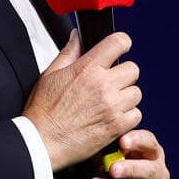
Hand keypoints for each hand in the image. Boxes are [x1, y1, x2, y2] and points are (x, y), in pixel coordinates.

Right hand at [23, 30, 141, 170]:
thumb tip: (77, 36)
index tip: (120, 48)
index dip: (122, 43)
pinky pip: (136, 114)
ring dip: (126, 97)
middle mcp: (103, 85)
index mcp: (87, 68)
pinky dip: (128, 116)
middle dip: (123, 74)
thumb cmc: (43, 111)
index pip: (118, 42)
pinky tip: (112, 117)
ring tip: (110, 103)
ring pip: (136, 93)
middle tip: (111, 83)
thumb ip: (69, 53)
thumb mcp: (51, 74)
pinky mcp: (116, 126)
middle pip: (133, 69)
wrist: (42, 142)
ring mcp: (112, 106)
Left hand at [89, 128, 168, 178]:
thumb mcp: (113, 155)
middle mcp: (158, 171)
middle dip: (129, 169)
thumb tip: (94, 143)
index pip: (149, 142)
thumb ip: (108, 149)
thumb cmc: (116, 169)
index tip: (122, 141)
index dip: (137, 141)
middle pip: (149, 170)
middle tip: (112, 169)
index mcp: (151, 151)